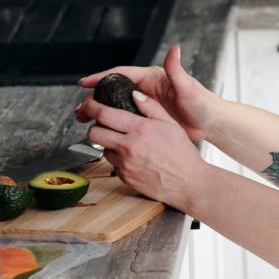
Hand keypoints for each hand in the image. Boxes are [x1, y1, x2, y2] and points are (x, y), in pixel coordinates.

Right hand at [76, 45, 219, 141]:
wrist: (211, 123)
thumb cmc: (203, 103)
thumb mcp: (187, 87)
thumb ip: (177, 70)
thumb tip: (174, 48)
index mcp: (152, 77)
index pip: (121, 74)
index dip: (101, 77)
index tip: (84, 82)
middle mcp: (146, 88)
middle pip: (114, 90)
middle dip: (95, 97)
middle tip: (80, 108)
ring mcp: (146, 103)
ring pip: (116, 105)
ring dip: (100, 111)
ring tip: (84, 119)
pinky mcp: (148, 117)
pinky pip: (125, 118)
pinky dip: (112, 122)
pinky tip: (103, 130)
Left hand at [79, 89, 210, 210]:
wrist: (188, 183)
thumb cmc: (183, 155)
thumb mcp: (172, 125)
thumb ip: (151, 107)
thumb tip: (135, 95)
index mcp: (141, 129)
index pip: (104, 114)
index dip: (91, 106)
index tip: (90, 105)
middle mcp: (129, 147)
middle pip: (93, 133)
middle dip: (94, 127)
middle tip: (102, 125)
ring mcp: (125, 164)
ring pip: (103, 150)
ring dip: (109, 145)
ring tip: (126, 144)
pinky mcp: (125, 178)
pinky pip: (113, 165)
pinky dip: (120, 160)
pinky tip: (136, 159)